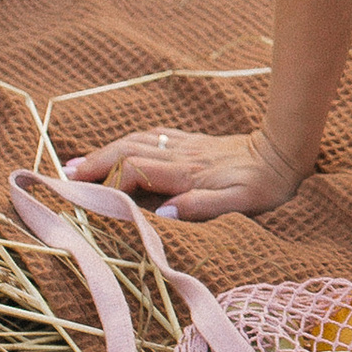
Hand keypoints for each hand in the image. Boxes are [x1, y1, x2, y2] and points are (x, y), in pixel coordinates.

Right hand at [62, 125, 306, 223]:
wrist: (285, 153)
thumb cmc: (264, 186)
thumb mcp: (239, 205)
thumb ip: (200, 208)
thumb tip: (162, 214)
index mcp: (187, 173)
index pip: (136, 171)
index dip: (109, 182)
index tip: (86, 196)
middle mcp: (180, 156)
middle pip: (127, 151)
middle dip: (94, 163)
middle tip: (65, 175)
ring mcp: (185, 146)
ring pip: (136, 141)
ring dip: (105, 151)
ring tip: (78, 164)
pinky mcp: (193, 142)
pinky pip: (153, 137)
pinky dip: (128, 142)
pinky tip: (117, 147)